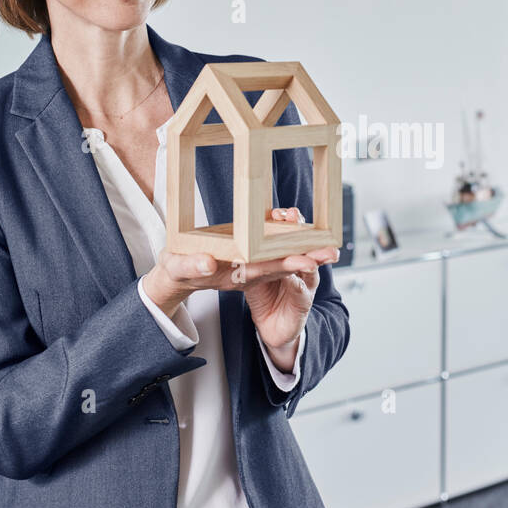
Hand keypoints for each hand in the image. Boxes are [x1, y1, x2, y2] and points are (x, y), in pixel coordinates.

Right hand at [141, 207, 339, 346]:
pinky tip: (303, 232)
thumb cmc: (175, 270)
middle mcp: (246, 272)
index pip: (264, 270)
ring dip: (305, 252)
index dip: (286, 266)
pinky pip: (271, 250)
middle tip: (332, 253)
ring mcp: (248, 266)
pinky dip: (288, 242)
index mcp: (232, 275)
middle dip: (307, 259)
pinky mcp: (247, 257)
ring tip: (329, 245)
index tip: (308, 262)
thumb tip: (207, 263)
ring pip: (280, 259)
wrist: (175, 275)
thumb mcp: (178, 268)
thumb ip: (191, 265)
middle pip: (280, 266)